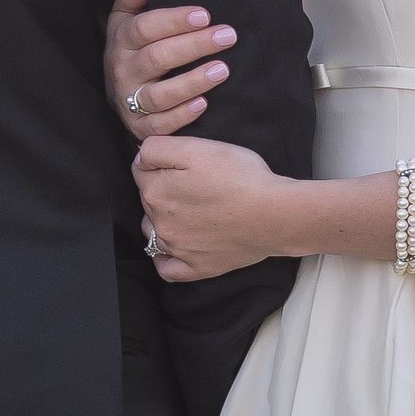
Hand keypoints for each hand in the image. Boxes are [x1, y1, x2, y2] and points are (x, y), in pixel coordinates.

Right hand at [106, 0, 236, 135]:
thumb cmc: (130, 53)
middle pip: (158, 58)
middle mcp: (124, 72)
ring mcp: (131, 102)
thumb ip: (130, 0)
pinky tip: (204, 104)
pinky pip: (161, 125)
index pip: (145, 28)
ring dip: (192, 82)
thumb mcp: (123, 24)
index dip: (174, 21)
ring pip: (160, 94)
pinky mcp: (141, 127)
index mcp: (121, 43)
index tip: (205, 15)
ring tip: (222, 70)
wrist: (114, 98)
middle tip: (227, 36)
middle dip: (194, 46)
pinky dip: (182, 116)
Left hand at [134, 134, 293, 281]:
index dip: (161, 161)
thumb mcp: (196, 147)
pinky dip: (166, 258)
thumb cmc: (240, 178)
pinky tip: (174, 248)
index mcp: (156, 191)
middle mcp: (159, 223)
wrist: (275, 215)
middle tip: (194, 182)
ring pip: (153, 232)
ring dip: (161, 221)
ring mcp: (177, 249)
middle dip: (163, 188)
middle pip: (148, 200)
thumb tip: (139, 159)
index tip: (183, 160)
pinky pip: (167, 268)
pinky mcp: (196, 267)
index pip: (141, 170)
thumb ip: (157, 149)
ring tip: (189, 211)